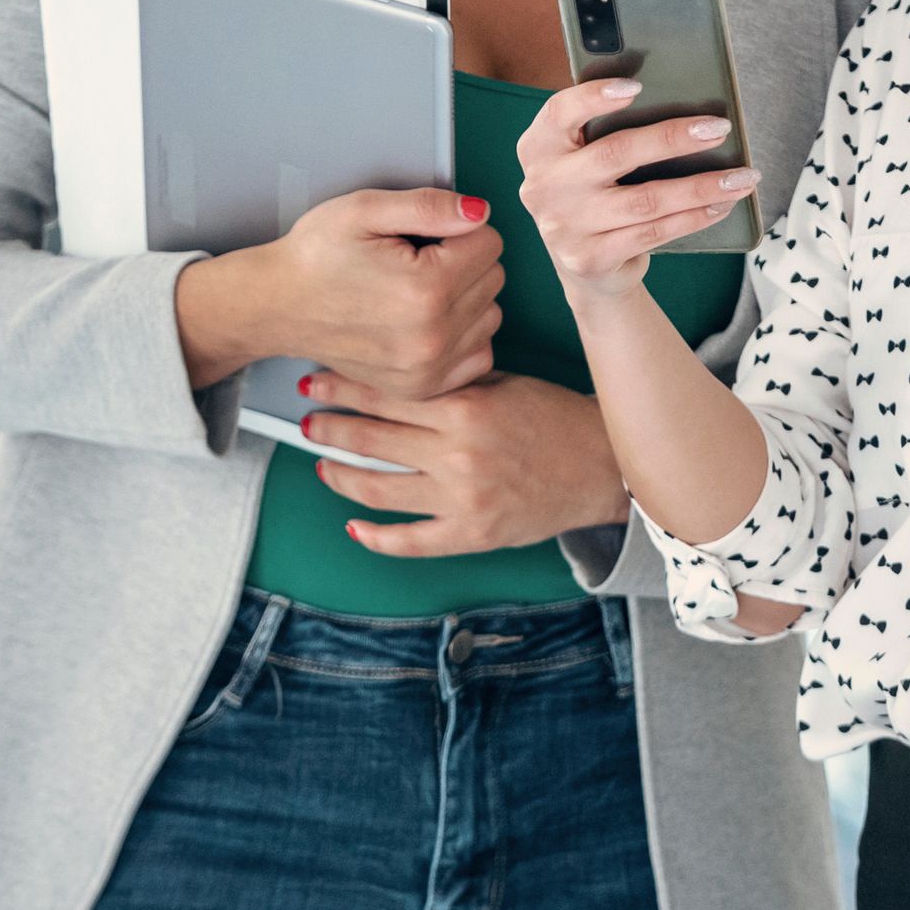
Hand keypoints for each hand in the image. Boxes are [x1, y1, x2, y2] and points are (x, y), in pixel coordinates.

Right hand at [174, 188, 504, 398]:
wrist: (277, 306)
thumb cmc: (315, 257)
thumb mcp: (364, 210)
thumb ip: (430, 206)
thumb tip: (480, 212)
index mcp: (425, 289)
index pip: (490, 242)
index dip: (457, 229)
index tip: (421, 238)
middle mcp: (433, 336)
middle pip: (493, 278)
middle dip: (462, 261)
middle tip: (413, 262)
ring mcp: (428, 369)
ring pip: (491, 315)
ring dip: (467, 298)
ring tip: (417, 291)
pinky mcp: (422, 387)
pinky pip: (479, 354)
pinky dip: (463, 336)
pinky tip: (429, 321)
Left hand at [295, 371, 632, 557]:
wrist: (602, 467)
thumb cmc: (555, 419)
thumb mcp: (504, 383)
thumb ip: (453, 379)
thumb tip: (399, 369)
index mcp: (465, 408)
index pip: (385, 394)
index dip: (342, 386)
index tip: (317, 381)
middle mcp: (458, 454)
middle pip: (371, 439)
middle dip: (329, 427)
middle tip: (307, 420)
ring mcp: (462, 498)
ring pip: (379, 490)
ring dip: (340, 476)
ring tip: (321, 463)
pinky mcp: (472, 534)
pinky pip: (411, 541)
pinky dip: (376, 537)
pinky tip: (355, 525)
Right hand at [516, 80, 758, 296]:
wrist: (588, 267)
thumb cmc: (597, 194)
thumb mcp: (587, 161)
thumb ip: (610, 133)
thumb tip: (681, 107)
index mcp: (539, 148)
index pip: (559, 112)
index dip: (594, 97)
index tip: (636, 87)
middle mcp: (543, 186)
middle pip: (616, 153)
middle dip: (673, 138)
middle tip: (719, 128)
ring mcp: (564, 227)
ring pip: (646, 200)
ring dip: (701, 187)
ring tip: (740, 177)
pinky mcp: (590, 259)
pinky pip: (654, 233)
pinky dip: (694, 217)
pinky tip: (721, 205)